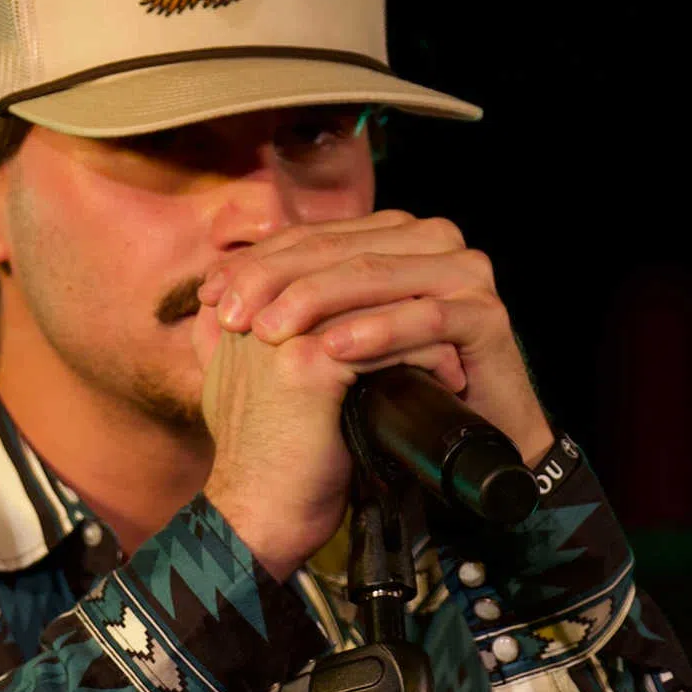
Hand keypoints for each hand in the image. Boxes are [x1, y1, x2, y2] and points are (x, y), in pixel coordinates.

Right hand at [191, 252, 468, 583]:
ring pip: (370, 295)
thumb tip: (317, 318)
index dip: (368, 261)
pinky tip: (448, 372)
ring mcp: (275, 330)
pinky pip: (384, 340)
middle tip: (444, 304)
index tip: (411, 288)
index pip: (311, 251)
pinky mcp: (304, 361)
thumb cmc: (269, 460)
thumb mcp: (256, 388)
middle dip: (400, 278)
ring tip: (454, 341)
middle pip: (343, 259)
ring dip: (421, 314)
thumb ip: (263, 345)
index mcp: (237, 307)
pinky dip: (424, 353)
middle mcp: (251, 307)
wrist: (258, 515)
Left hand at [199, 210, 555, 467]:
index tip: (208, 296)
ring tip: (269, 332)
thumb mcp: (316, 348)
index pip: (314, 237)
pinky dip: (376, 331)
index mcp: (391, 237)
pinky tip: (333, 350)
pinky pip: (425, 318)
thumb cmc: (380, 399)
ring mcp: (464, 275)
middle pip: (340, 250)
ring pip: (375, 276)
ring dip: (316, 301)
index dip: (256, 264)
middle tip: (230, 316)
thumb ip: (271, 310)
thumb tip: (203, 290)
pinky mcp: (487, 316)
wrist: (452, 453)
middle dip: (275, 280)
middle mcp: (430, 243)